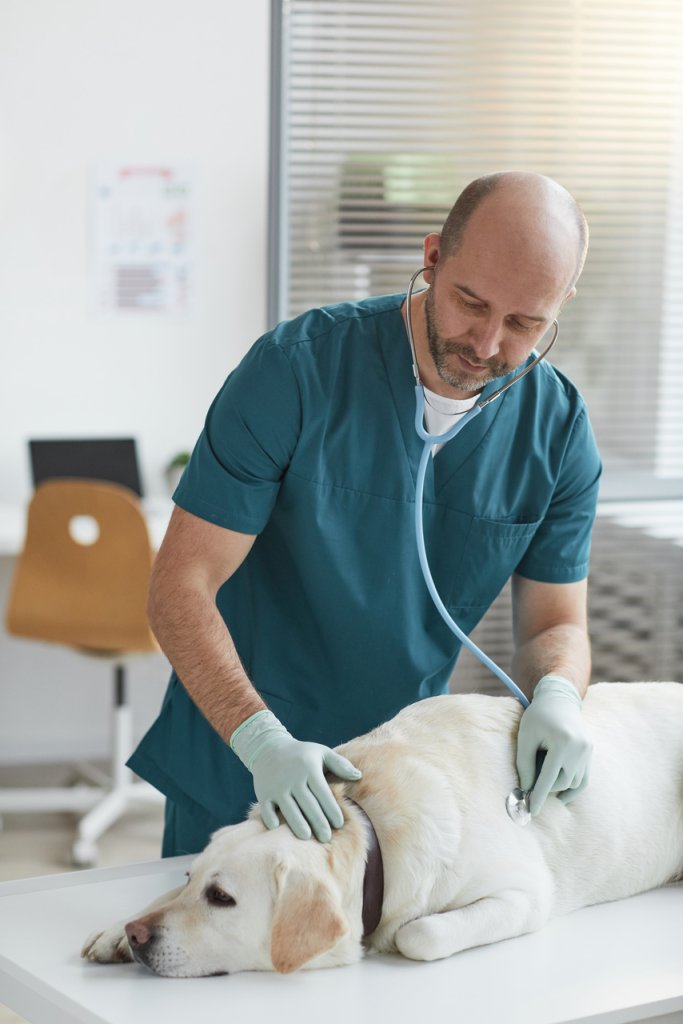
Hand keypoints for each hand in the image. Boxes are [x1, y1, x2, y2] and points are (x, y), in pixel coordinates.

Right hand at [230, 710, 361, 841]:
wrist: (268, 747)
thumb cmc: (301, 754)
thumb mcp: (322, 752)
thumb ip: (340, 764)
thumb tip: (359, 776)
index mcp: (309, 769)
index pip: (323, 793)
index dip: (331, 809)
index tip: (339, 824)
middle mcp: (293, 779)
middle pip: (307, 804)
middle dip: (318, 822)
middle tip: (326, 838)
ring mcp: (277, 786)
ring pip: (289, 809)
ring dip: (297, 823)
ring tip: (307, 837)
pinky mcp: (263, 793)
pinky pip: (266, 808)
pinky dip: (270, 818)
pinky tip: (277, 827)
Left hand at [516, 674, 591, 815]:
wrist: (559, 699)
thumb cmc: (538, 716)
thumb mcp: (526, 736)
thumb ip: (525, 764)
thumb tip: (526, 790)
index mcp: (562, 742)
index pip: (549, 778)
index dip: (538, 796)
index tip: (531, 810)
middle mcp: (579, 749)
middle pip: (561, 782)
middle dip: (545, 787)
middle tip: (530, 784)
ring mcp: (588, 752)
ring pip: (573, 782)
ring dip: (557, 785)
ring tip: (543, 774)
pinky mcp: (590, 753)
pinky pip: (583, 780)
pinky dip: (572, 788)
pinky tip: (560, 794)